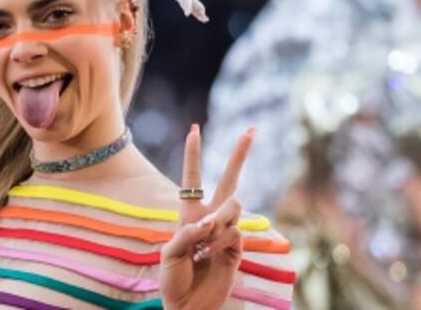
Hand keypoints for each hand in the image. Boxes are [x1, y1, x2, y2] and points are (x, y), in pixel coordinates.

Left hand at [159, 124, 255, 309]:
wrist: (189, 306)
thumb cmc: (173, 280)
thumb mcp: (168, 254)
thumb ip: (187, 234)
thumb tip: (211, 222)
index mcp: (189, 214)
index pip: (192, 180)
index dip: (193, 155)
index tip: (194, 128)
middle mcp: (210, 218)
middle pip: (229, 180)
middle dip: (239, 155)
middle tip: (252, 130)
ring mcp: (226, 232)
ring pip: (234, 207)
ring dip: (219, 220)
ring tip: (205, 243)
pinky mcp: (238, 249)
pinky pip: (234, 233)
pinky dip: (222, 242)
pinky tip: (212, 255)